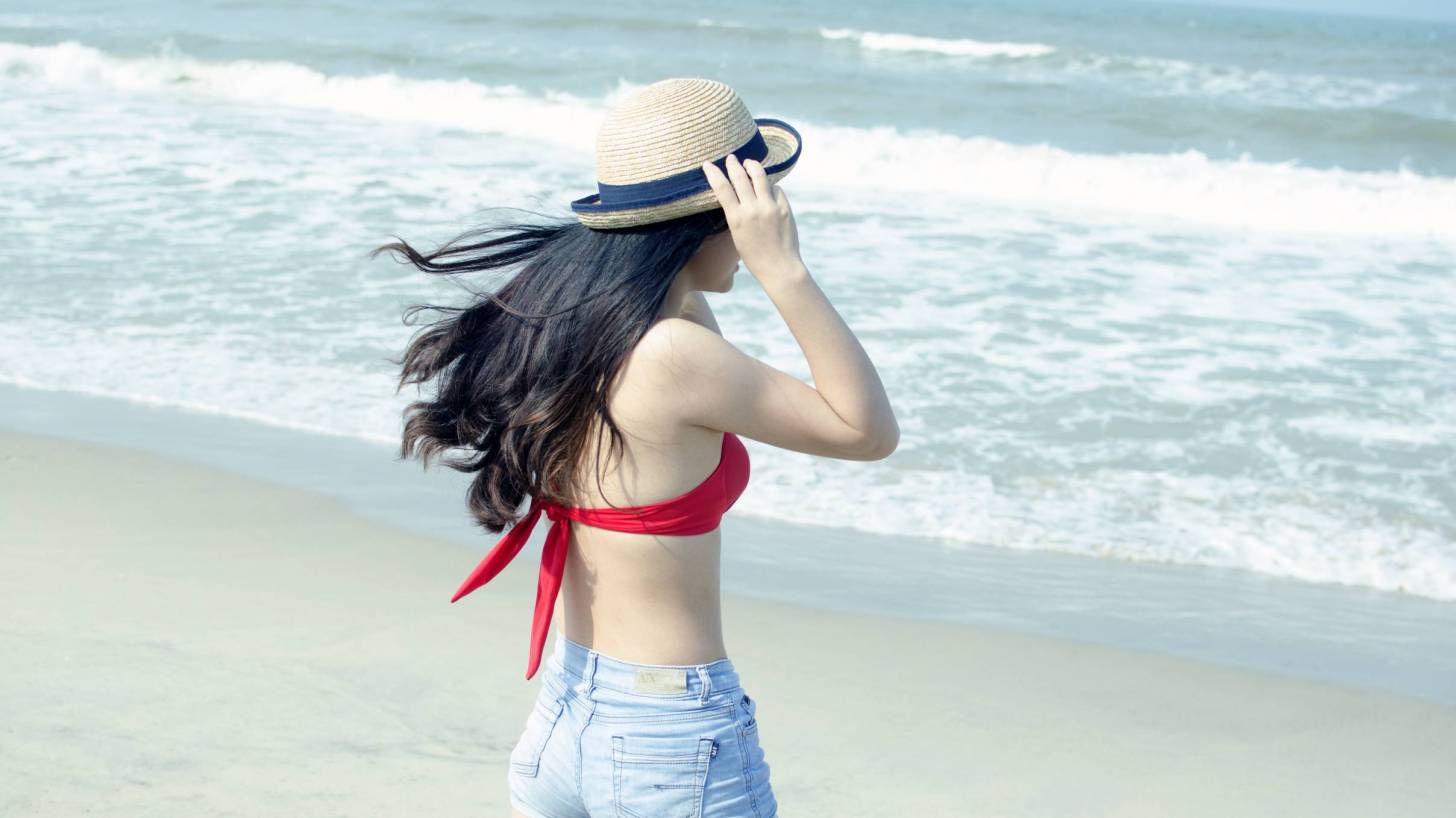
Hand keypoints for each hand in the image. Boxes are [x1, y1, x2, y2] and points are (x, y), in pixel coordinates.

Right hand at [701, 154, 804, 286]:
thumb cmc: (755, 256)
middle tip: (730, 158)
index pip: (721, 188)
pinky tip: (766, 186)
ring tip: (749, 162)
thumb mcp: (737, 235)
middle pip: (739, 177)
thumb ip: (737, 214)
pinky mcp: (784, 207)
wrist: (779, 267)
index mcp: (736, 218)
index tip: (708, 164)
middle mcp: (752, 209)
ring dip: (752, 166)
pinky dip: (769, 185)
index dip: (713, 173)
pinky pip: (775, 188)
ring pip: (759, 176)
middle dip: (733, 164)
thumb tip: (739, 193)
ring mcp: (770, 207)